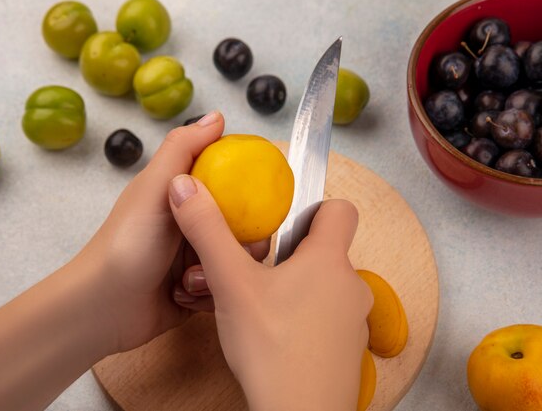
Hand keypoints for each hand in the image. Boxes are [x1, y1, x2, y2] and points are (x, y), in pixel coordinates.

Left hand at [78, 111, 268, 352]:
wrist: (103, 308)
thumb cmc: (126, 243)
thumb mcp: (155, 188)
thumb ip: (183, 148)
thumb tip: (217, 116)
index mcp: (184, 197)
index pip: (232, 184)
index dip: (249, 190)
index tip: (261, 201)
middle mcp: (192, 226)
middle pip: (243, 226)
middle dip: (239, 242)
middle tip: (226, 249)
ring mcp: (194, 260)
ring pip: (236, 261)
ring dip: (218, 271)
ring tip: (191, 277)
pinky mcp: (197, 292)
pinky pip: (224, 289)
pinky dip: (209, 294)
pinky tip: (185, 295)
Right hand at [169, 176, 372, 410]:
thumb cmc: (273, 352)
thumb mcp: (231, 284)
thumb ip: (208, 232)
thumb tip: (187, 190)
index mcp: (328, 260)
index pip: (340, 208)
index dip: (314, 207)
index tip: (286, 221)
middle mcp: (351, 286)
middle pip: (326, 250)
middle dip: (291, 255)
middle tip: (259, 270)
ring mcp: (354, 319)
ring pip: (325, 285)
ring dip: (297, 288)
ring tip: (263, 306)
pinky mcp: (348, 348)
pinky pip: (328, 317)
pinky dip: (306, 318)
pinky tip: (277, 335)